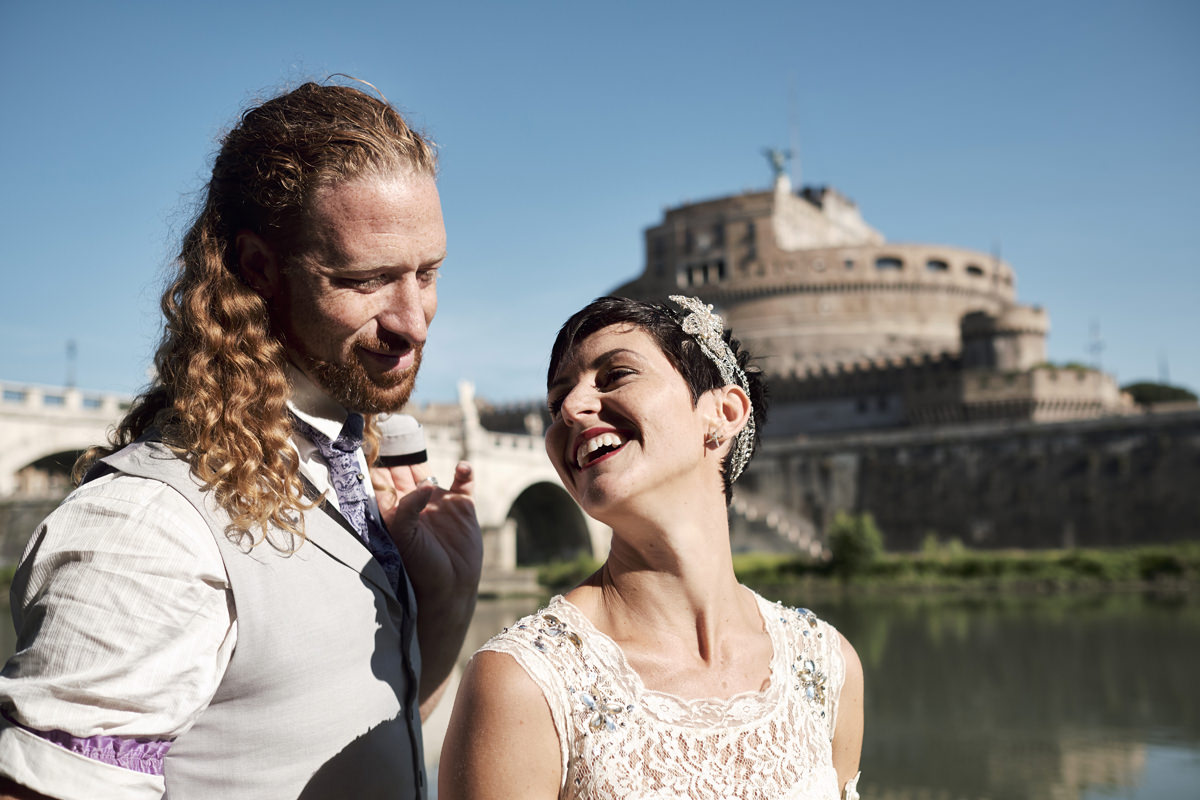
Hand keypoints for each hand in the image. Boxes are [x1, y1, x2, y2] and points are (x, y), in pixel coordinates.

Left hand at [373, 460, 482, 705]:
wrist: (450, 588)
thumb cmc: (419, 567)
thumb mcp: (404, 537)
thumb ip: (406, 509)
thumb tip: (425, 485)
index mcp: (393, 510)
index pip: (380, 479)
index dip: (374, 459)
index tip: (366, 436)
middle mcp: (413, 503)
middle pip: (402, 469)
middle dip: (396, 450)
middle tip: (391, 426)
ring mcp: (438, 503)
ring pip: (429, 470)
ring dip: (424, 456)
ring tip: (417, 437)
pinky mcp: (462, 507)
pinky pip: (464, 482)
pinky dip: (465, 472)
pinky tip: (462, 468)